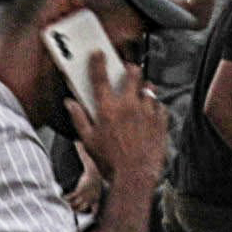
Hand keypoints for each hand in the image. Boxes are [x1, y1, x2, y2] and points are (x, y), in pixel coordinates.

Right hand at [76, 53, 170, 195]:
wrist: (135, 177)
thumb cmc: (110, 162)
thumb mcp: (88, 142)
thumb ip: (79, 119)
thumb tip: (70, 103)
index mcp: (108, 108)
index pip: (100, 76)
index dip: (98, 61)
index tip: (98, 53)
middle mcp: (128, 105)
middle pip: (132, 74)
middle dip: (130, 69)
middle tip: (127, 71)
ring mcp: (147, 112)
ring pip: (149, 88)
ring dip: (144, 88)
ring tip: (141, 94)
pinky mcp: (161, 121)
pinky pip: (161, 106)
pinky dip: (156, 107)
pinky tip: (151, 113)